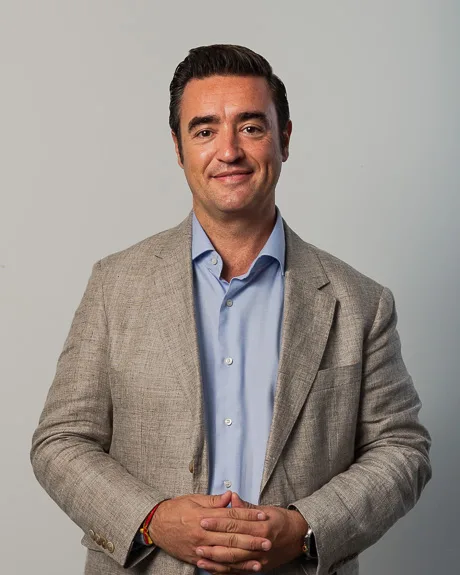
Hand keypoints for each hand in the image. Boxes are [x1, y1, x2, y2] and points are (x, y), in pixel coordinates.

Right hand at [148, 491, 270, 568]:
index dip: (248, 516)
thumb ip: (214, 501)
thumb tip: (231, 496)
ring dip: (244, 557)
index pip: (231, 516)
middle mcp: (203, 534)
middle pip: (232, 537)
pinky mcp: (196, 558)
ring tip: (260, 558)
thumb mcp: (194, 499)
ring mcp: (200, 548)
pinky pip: (216, 566)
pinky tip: (242, 569)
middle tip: (268, 541)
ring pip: (226, 554)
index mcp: (204, 516)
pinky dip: (230, 568)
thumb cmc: (175, 509)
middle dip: (251, 539)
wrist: (155, 524)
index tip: (262, 516)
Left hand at [195, 492, 307, 572]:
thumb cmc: (282, 520)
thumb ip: (246, 507)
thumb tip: (230, 498)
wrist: (299, 537)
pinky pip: (239, 571)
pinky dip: (225, 571)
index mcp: (261, 525)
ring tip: (200, 556)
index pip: (235, 523)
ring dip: (216, 560)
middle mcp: (260, 543)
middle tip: (197, 540)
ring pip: (234, 560)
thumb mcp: (266, 509)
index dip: (218, 522)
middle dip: (213, 542)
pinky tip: (213, 569)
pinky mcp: (259, 567)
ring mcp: (260, 558)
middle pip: (232, 543)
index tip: (204, 520)